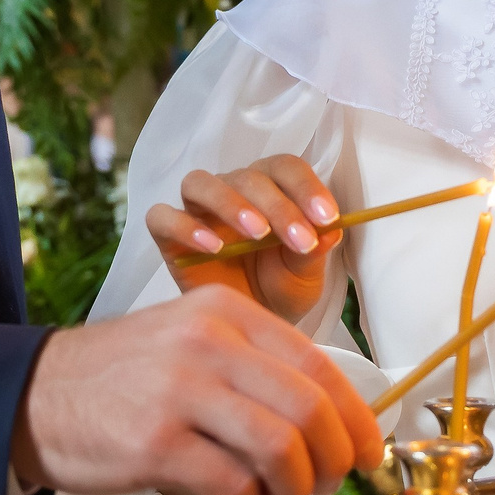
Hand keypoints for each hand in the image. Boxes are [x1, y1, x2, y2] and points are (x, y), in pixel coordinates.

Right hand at [11, 285, 384, 494]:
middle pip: (309, 408)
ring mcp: (180, 390)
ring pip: (280, 449)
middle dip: (333, 460)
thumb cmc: (122, 377)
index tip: (370, 453)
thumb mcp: (188, 341)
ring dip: (292, 490)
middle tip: (325, 487)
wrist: (32, 395)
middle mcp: (207, 342)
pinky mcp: (154, 442)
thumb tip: (329, 422)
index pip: (318, 364)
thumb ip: (251, 366)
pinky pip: (231, 487)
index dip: (356, 417)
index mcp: (223, 311)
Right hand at [146, 155, 341, 325]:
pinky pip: (163, 218)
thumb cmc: (279, 289)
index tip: (327, 218)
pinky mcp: (169, 236)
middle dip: (279, 206)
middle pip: (248, 177)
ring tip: (257, 233)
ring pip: (200, 183)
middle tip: (299, 239)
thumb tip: (331, 231)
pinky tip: (213, 248)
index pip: (286, 168)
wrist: (249, 325)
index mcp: (270, 188)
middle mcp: (232, 190)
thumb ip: (314, 250)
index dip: (306, 187)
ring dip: (230, 203)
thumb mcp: (305, 275)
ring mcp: (197, 211)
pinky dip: (185, 227)